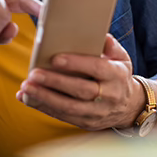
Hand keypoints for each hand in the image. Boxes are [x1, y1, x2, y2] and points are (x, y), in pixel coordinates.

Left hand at [16, 34, 144, 130]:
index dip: (76, 64)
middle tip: (33, 74)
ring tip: (26, 87)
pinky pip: (62, 116)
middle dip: (55, 82)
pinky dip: (43, 107)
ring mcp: (98, 113)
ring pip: (69, 107)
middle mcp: (109, 96)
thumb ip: (108, 44)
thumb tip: (96, 33)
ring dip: (45, 98)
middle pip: (80, 90)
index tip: (55, 58)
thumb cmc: (117, 75)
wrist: (130, 107)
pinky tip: (27, 98)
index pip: (97, 68)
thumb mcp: (120, 57)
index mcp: (117, 76)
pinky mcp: (86, 123)